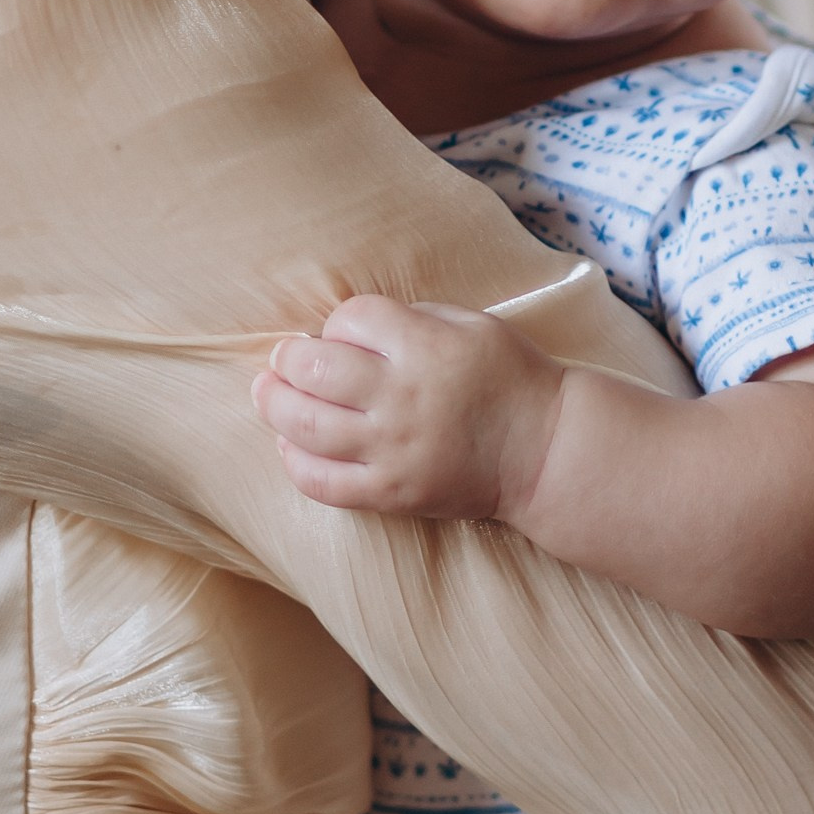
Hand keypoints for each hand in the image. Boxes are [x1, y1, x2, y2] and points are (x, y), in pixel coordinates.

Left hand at [252, 294, 560, 523]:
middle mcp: (403, 398)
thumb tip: (347, 327)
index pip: (350, 318)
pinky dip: (295, 461)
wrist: (545, 451)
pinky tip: (290, 443)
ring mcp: (393, 451)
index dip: (338, 321)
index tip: (344, 332)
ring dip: (275, 404)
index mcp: (426, 348)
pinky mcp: (391, 494)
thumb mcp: (471, 323)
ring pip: (306, 425)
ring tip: (267, 392)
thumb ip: (410, 318)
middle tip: (284, 357)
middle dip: (289, 357)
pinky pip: (323, 482)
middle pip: (314, 368)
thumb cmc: (509, 378)